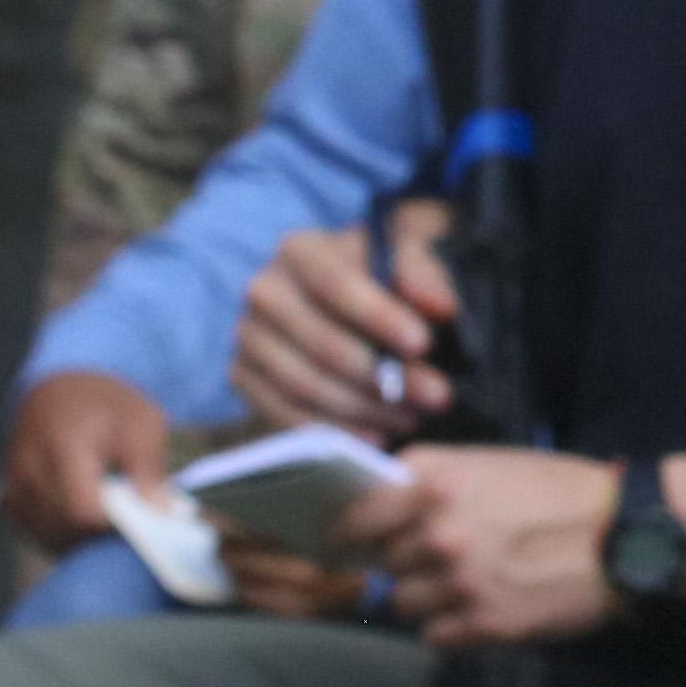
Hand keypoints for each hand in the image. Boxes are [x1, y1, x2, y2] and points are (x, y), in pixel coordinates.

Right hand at [3, 367, 181, 548]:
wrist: (61, 388)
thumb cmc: (108, 405)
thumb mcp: (143, 422)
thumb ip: (149, 467)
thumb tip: (159, 511)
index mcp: (64, 443)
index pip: (81, 510)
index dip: (112, 524)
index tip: (137, 518)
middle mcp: (29, 466)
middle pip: (64, 528)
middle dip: (99, 533)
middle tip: (127, 518)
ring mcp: (13, 483)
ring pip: (47, 535)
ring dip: (80, 536)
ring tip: (107, 514)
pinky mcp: (8, 495)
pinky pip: (34, 531)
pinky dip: (61, 533)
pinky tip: (83, 518)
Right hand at [246, 210, 457, 433]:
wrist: (354, 293)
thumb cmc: (388, 272)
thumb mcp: (413, 255)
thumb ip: (426, 274)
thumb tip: (441, 306)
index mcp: (299, 250)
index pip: (335, 285)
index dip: (379, 316)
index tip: (424, 344)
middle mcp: (264, 291)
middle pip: (320, 343)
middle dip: (383, 375)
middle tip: (437, 395)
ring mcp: (249, 338)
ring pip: (303, 385)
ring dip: (364, 408)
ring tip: (413, 417)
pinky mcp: (245, 377)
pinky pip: (284, 413)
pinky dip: (333, 431)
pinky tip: (376, 436)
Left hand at [367, 446, 625, 648]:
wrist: (628, 534)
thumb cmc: (564, 490)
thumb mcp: (493, 462)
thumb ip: (432, 480)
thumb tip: (379, 504)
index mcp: (436, 483)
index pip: (356, 514)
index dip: (349, 529)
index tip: (348, 539)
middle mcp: (439, 531)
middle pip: (384, 561)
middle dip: (407, 560)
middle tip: (445, 557)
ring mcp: (459, 581)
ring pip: (404, 601)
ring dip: (428, 596)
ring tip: (468, 583)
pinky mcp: (484, 623)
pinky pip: (434, 635)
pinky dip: (451, 626)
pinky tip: (483, 607)